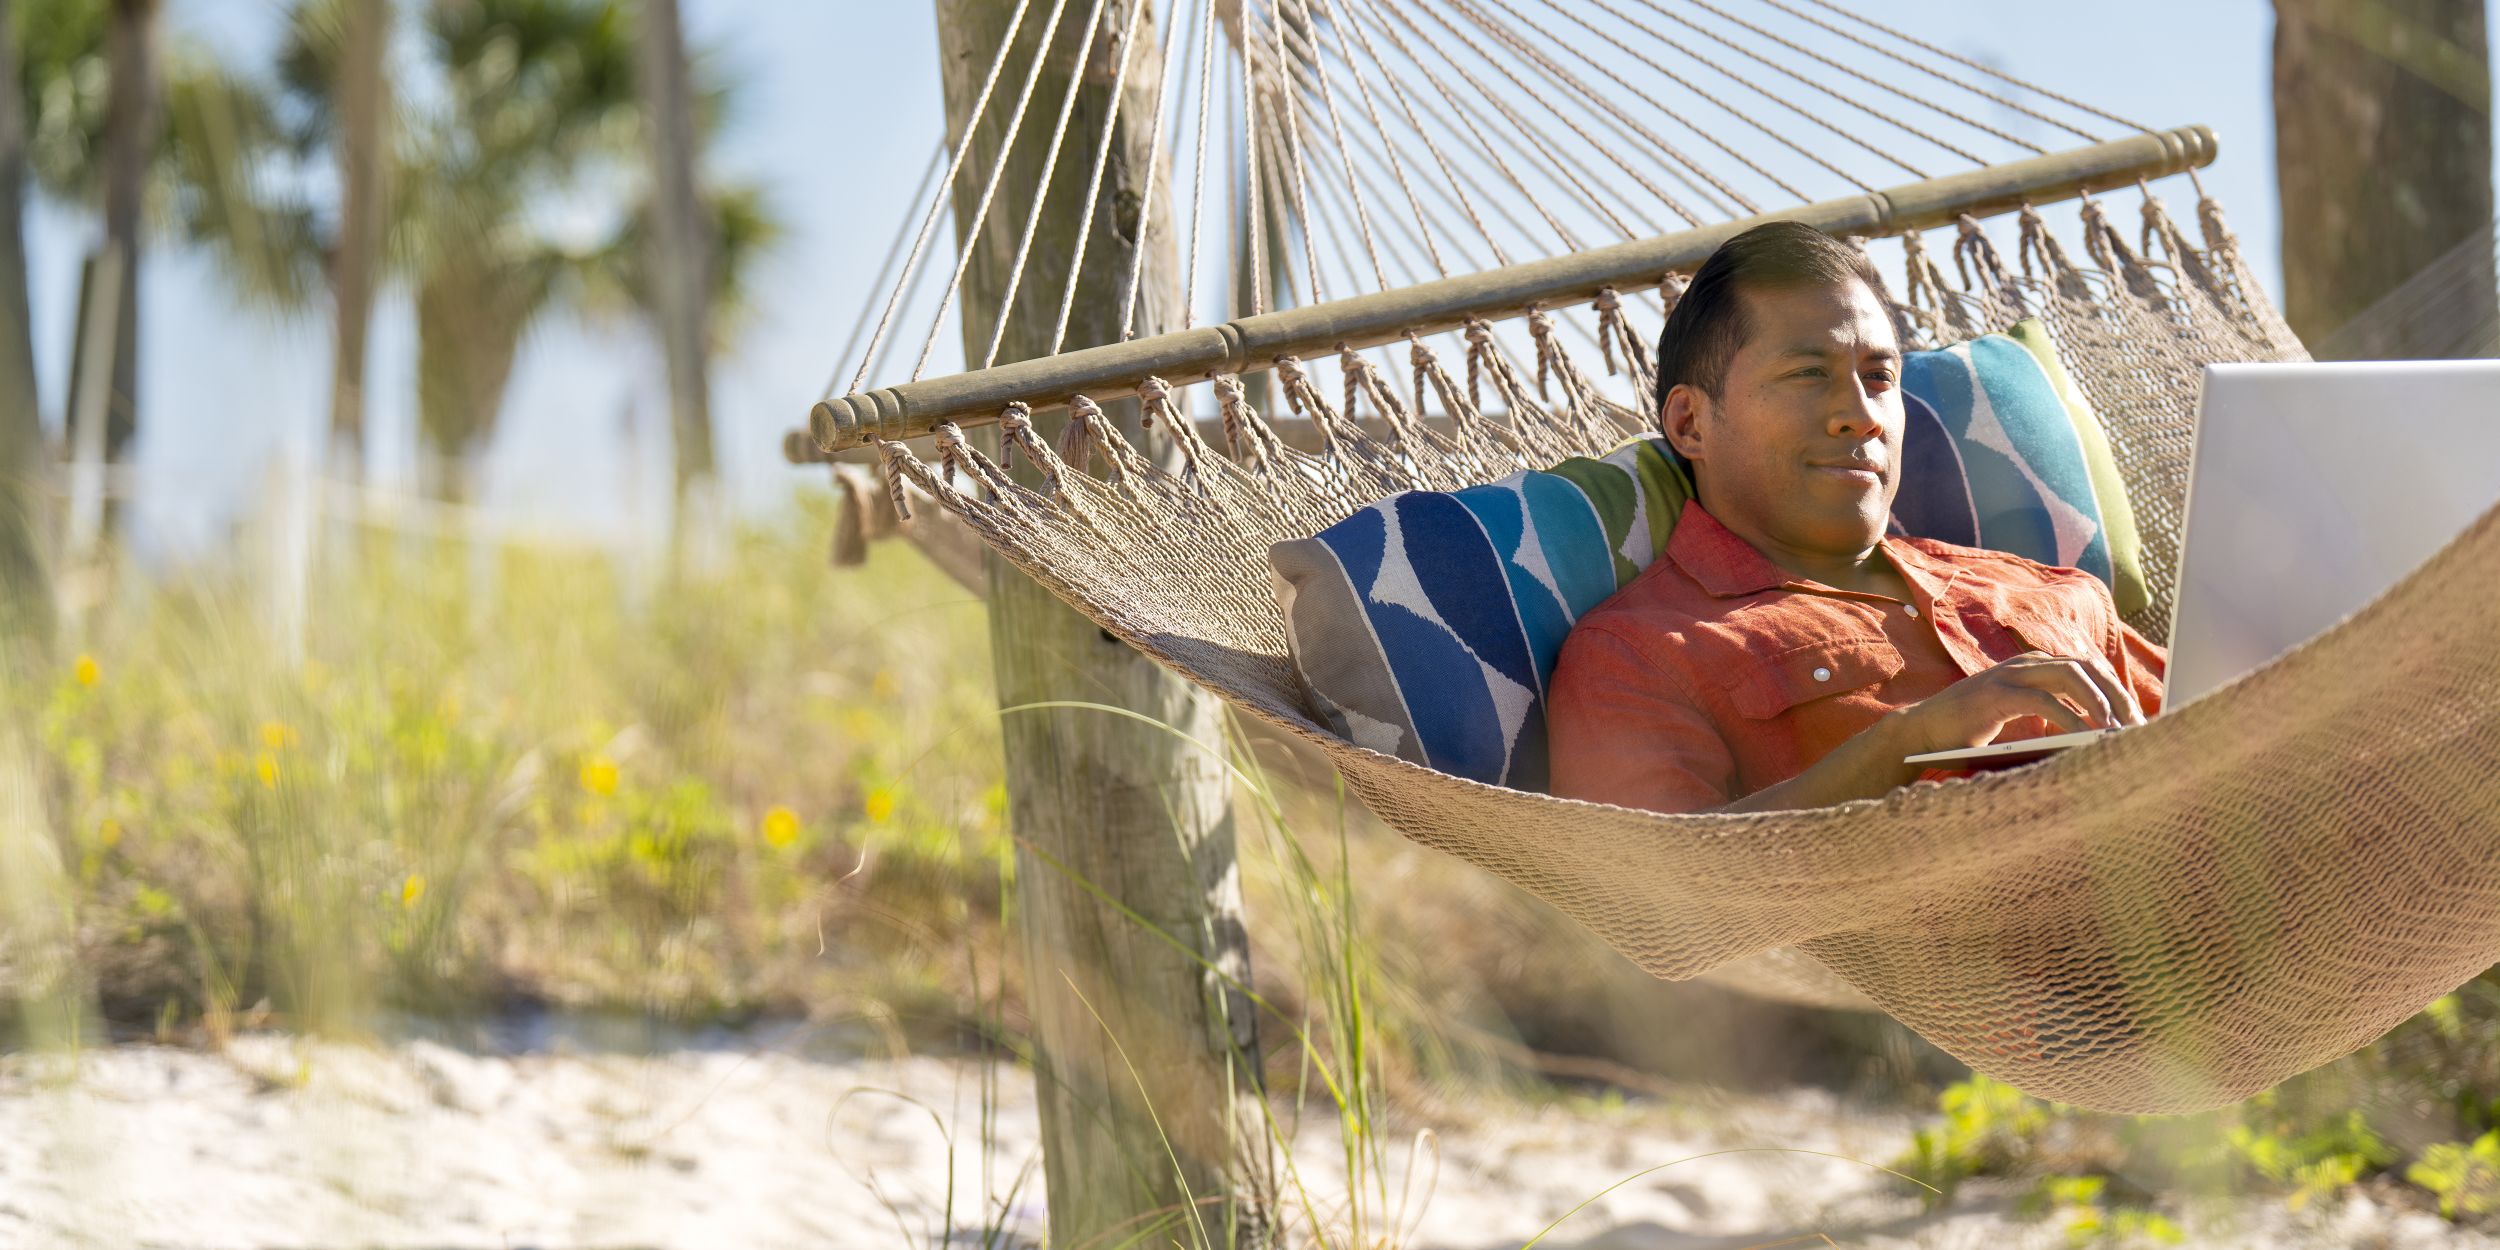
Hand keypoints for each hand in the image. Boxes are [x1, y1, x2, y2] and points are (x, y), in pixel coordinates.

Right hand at [1885, 650, 2145, 757]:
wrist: (1922, 734)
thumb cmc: (1973, 732)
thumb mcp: (2021, 715)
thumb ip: (2053, 711)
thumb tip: (2100, 731)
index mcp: (2034, 665)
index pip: (2088, 668)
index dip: (2116, 690)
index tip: (2138, 719)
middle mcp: (2025, 663)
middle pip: (2086, 667)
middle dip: (2116, 695)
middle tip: (2137, 725)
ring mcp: (2009, 675)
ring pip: (2069, 676)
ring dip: (2098, 702)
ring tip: (2116, 729)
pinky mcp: (1996, 694)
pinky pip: (2043, 700)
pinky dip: (2068, 717)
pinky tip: (2083, 734)